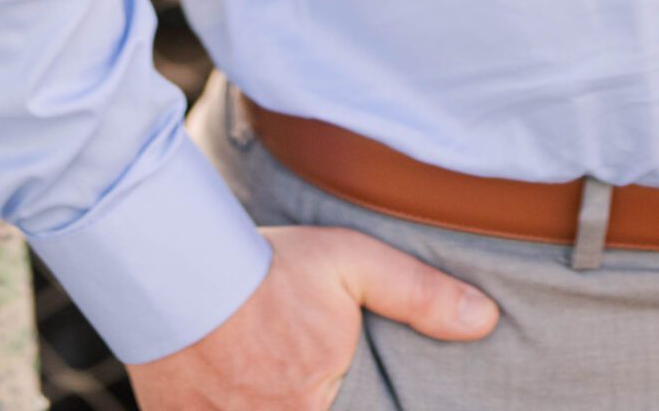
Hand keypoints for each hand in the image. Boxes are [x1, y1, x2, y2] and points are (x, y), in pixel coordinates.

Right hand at [129, 224, 497, 410]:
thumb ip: (419, 295)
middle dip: (315, 403)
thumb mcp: (350, 262)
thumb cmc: (266, 268)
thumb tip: (485, 321)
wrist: (173, 268)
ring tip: (273, 383)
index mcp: (323, 407)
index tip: (363, 398)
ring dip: (272, 404)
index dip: (367, 409)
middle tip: (314, 384)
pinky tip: (238, 391)